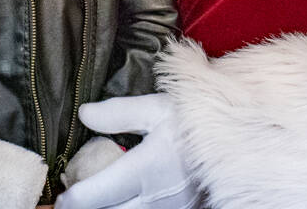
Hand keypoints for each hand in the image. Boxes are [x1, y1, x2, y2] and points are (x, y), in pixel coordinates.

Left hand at [55, 94, 198, 208]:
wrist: (245, 140)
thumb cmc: (201, 121)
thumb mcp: (158, 108)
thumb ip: (118, 113)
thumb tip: (85, 115)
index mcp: (144, 171)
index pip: (93, 197)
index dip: (71, 200)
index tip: (61, 197)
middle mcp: (154, 199)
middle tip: (73, 200)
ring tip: (97, 199)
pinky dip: (128, 208)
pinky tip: (125, 199)